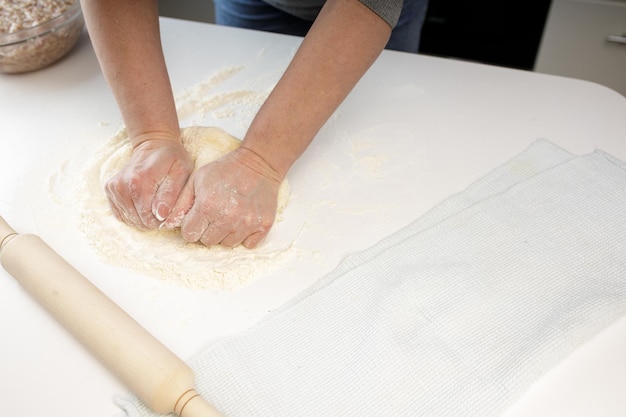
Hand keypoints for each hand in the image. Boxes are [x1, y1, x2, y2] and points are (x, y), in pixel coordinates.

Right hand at [105, 137, 193, 228]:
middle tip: (162, 206)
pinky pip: (120, 214)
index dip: (161, 219)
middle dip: (152, 218)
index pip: (148, 217)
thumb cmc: (172, 158)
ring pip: (129, 219)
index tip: (168, 209)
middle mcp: (123, 184)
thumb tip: (161, 215)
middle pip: (138, 220)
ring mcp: (114, 187)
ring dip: (142, 216)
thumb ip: (171, 194)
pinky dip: (132, 213)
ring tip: (153, 202)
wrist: (154, 144)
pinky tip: (142, 203)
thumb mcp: (180, 172)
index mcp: (140, 181)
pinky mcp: (110, 189)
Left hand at [162, 146, 281, 247]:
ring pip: (228, 244)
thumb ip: (181, 203)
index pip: (190, 234)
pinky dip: (245, 236)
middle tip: (214, 215)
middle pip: (208, 242)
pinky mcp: (263, 225)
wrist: (258, 164)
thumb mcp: (197, 180)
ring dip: (226, 233)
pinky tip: (243, 220)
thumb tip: (167, 223)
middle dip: (207, 231)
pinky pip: (249, 244)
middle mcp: (227, 218)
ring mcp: (247, 223)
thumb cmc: (225, 170)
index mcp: (208, 206)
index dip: (191, 227)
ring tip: (229, 216)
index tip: (197, 218)